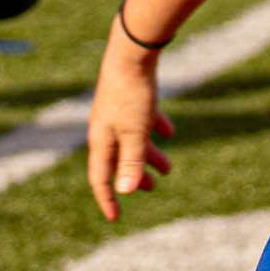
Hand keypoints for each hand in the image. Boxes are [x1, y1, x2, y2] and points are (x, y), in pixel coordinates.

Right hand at [86, 38, 172, 221]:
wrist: (132, 52)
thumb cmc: (132, 95)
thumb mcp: (135, 133)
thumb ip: (131, 161)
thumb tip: (125, 191)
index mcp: (101, 140)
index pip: (100, 178)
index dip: (107, 199)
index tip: (116, 218)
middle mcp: (105, 128)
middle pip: (118, 161)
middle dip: (134, 176)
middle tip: (152, 188)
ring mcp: (117, 113)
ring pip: (132, 142)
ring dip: (149, 156)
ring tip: (168, 167)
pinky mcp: (129, 98)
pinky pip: (141, 120)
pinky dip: (154, 129)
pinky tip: (170, 131)